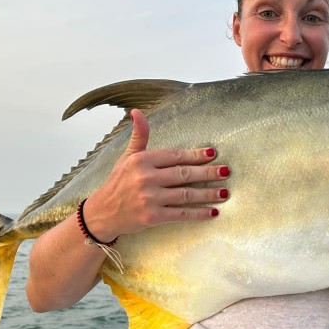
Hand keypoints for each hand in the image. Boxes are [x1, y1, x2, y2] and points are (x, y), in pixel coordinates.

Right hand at [83, 109, 229, 240]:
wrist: (102, 213)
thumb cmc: (118, 183)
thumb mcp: (127, 157)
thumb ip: (139, 136)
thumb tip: (137, 111)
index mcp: (141, 160)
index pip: (174, 155)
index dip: (195, 154)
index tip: (213, 153)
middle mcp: (145, 178)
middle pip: (184, 174)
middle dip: (207, 172)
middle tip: (226, 171)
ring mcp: (149, 198)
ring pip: (186, 194)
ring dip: (208, 193)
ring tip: (225, 192)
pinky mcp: (152, 217)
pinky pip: (181, 213)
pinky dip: (198, 213)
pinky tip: (212, 212)